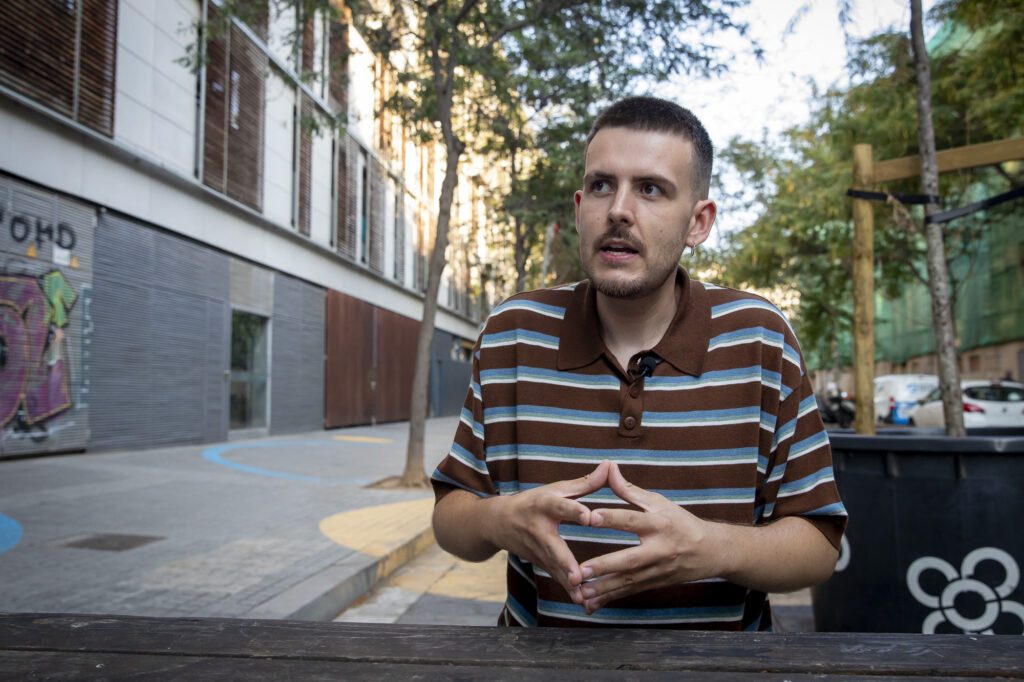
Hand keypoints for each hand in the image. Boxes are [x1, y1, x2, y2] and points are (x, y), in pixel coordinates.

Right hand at [487, 459, 610, 603]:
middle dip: (565, 562)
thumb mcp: (556, 489)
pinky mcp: (539, 562)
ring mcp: (536, 549)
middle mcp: (538, 528)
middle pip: (553, 546)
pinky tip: (583, 603)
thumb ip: (585, 482)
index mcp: (544, 504)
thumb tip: (610, 464)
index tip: (590, 517)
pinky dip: (567, 590)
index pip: (561, 506)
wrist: (498, 522)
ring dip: (568, 583)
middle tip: (578, 575)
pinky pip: (555, 577)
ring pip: (554, 567)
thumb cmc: (533, 502)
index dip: (574, 511)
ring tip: (583, 597)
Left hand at [577, 462, 722, 613]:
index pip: (632, 519)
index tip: (591, 517)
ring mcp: (658, 570)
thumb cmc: (681, 522)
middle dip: (605, 566)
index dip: (612, 518)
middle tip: (581, 570)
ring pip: (628, 581)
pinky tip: (592, 603)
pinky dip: (611, 598)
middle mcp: (659, 549)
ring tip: (580, 593)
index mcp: (659, 523)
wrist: (711, 552)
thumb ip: (630, 489)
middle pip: (630, 559)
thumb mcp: (659, 502)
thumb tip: (609, 467)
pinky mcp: (656, 583)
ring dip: (604, 589)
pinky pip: (630, 592)